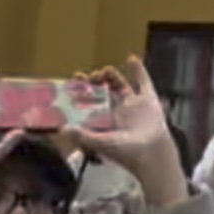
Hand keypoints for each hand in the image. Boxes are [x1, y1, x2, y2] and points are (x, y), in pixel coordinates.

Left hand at [69, 58, 185, 207]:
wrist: (152, 154)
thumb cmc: (126, 152)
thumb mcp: (101, 142)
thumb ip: (82, 135)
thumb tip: (61, 130)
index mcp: (105, 121)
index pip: (89, 104)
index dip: (80, 94)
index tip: (72, 85)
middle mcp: (118, 111)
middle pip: (102, 92)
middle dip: (93, 83)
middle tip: (85, 76)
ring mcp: (133, 105)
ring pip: (119, 85)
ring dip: (110, 76)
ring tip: (103, 71)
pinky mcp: (148, 100)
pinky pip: (144, 82)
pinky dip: (139, 70)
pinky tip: (132, 59)